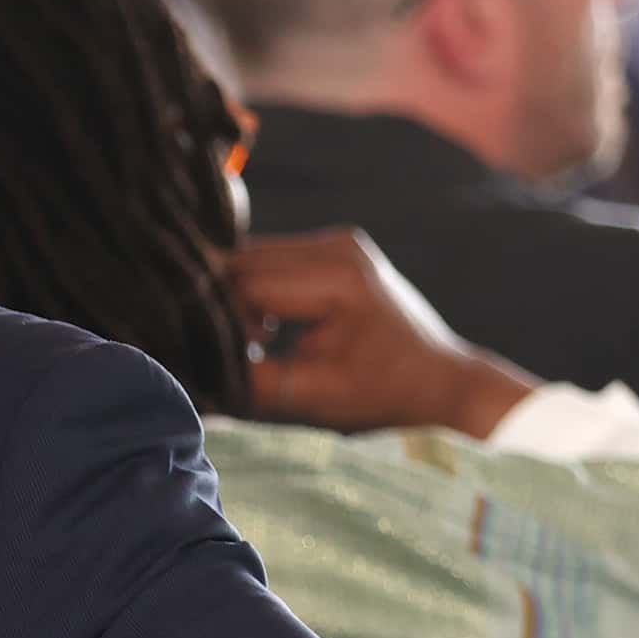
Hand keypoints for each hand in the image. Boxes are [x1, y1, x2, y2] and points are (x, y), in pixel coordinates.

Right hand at [230, 228, 536, 438]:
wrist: (441, 381)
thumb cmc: (384, 395)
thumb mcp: (314, 396)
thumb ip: (252, 380)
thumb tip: (197, 370)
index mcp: (338, 276)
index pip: (246, 286)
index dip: (218, 322)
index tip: (213, 359)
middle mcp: (336, 244)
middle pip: (243, 263)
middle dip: (221, 306)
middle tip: (223, 352)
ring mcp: (336, 242)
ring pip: (251, 260)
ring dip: (236, 300)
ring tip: (251, 345)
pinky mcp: (332, 250)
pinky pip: (272, 264)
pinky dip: (256, 294)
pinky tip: (264, 331)